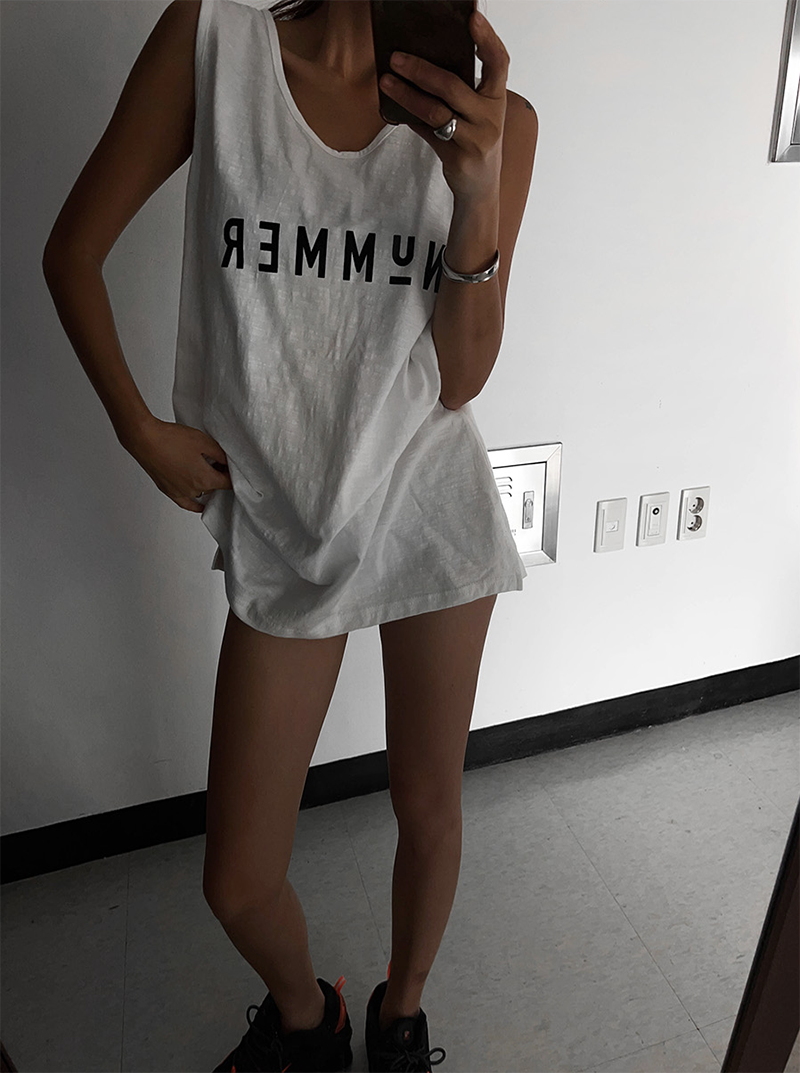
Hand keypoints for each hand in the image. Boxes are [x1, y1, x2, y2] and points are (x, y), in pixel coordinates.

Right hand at [123, 418, 232, 513]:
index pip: (229, 483)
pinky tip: (200, 504)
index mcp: (206, 479)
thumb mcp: (204, 441)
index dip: (233, 474)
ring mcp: (181, 493)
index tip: (232, 467)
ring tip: (203, 469)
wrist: (145, 439)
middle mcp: (194, 490)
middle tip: (216, 461)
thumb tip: (229, 463)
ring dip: (206, 485)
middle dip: (219, 476)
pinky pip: (187, 503)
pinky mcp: (169, 491)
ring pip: (202, 493)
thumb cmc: (171, 439)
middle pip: (216, 487)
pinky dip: (196, 504)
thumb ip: (221, 455)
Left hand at [379, 6, 509, 202]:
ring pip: (435, 111)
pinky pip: (427, 133)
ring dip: (407, 94)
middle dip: (421, 70)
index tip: (472, 17)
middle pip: (452, 86)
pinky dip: (410, 119)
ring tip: (387, 81)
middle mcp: (490, 118)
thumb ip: (464, 90)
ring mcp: (475, 139)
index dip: (487, 39)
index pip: (498, 63)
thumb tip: (425, 61)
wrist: (481, 187)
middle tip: (397, 58)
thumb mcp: (478, 113)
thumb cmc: (476, 141)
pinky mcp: (458, 157)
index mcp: (496, 99)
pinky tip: (394, 109)